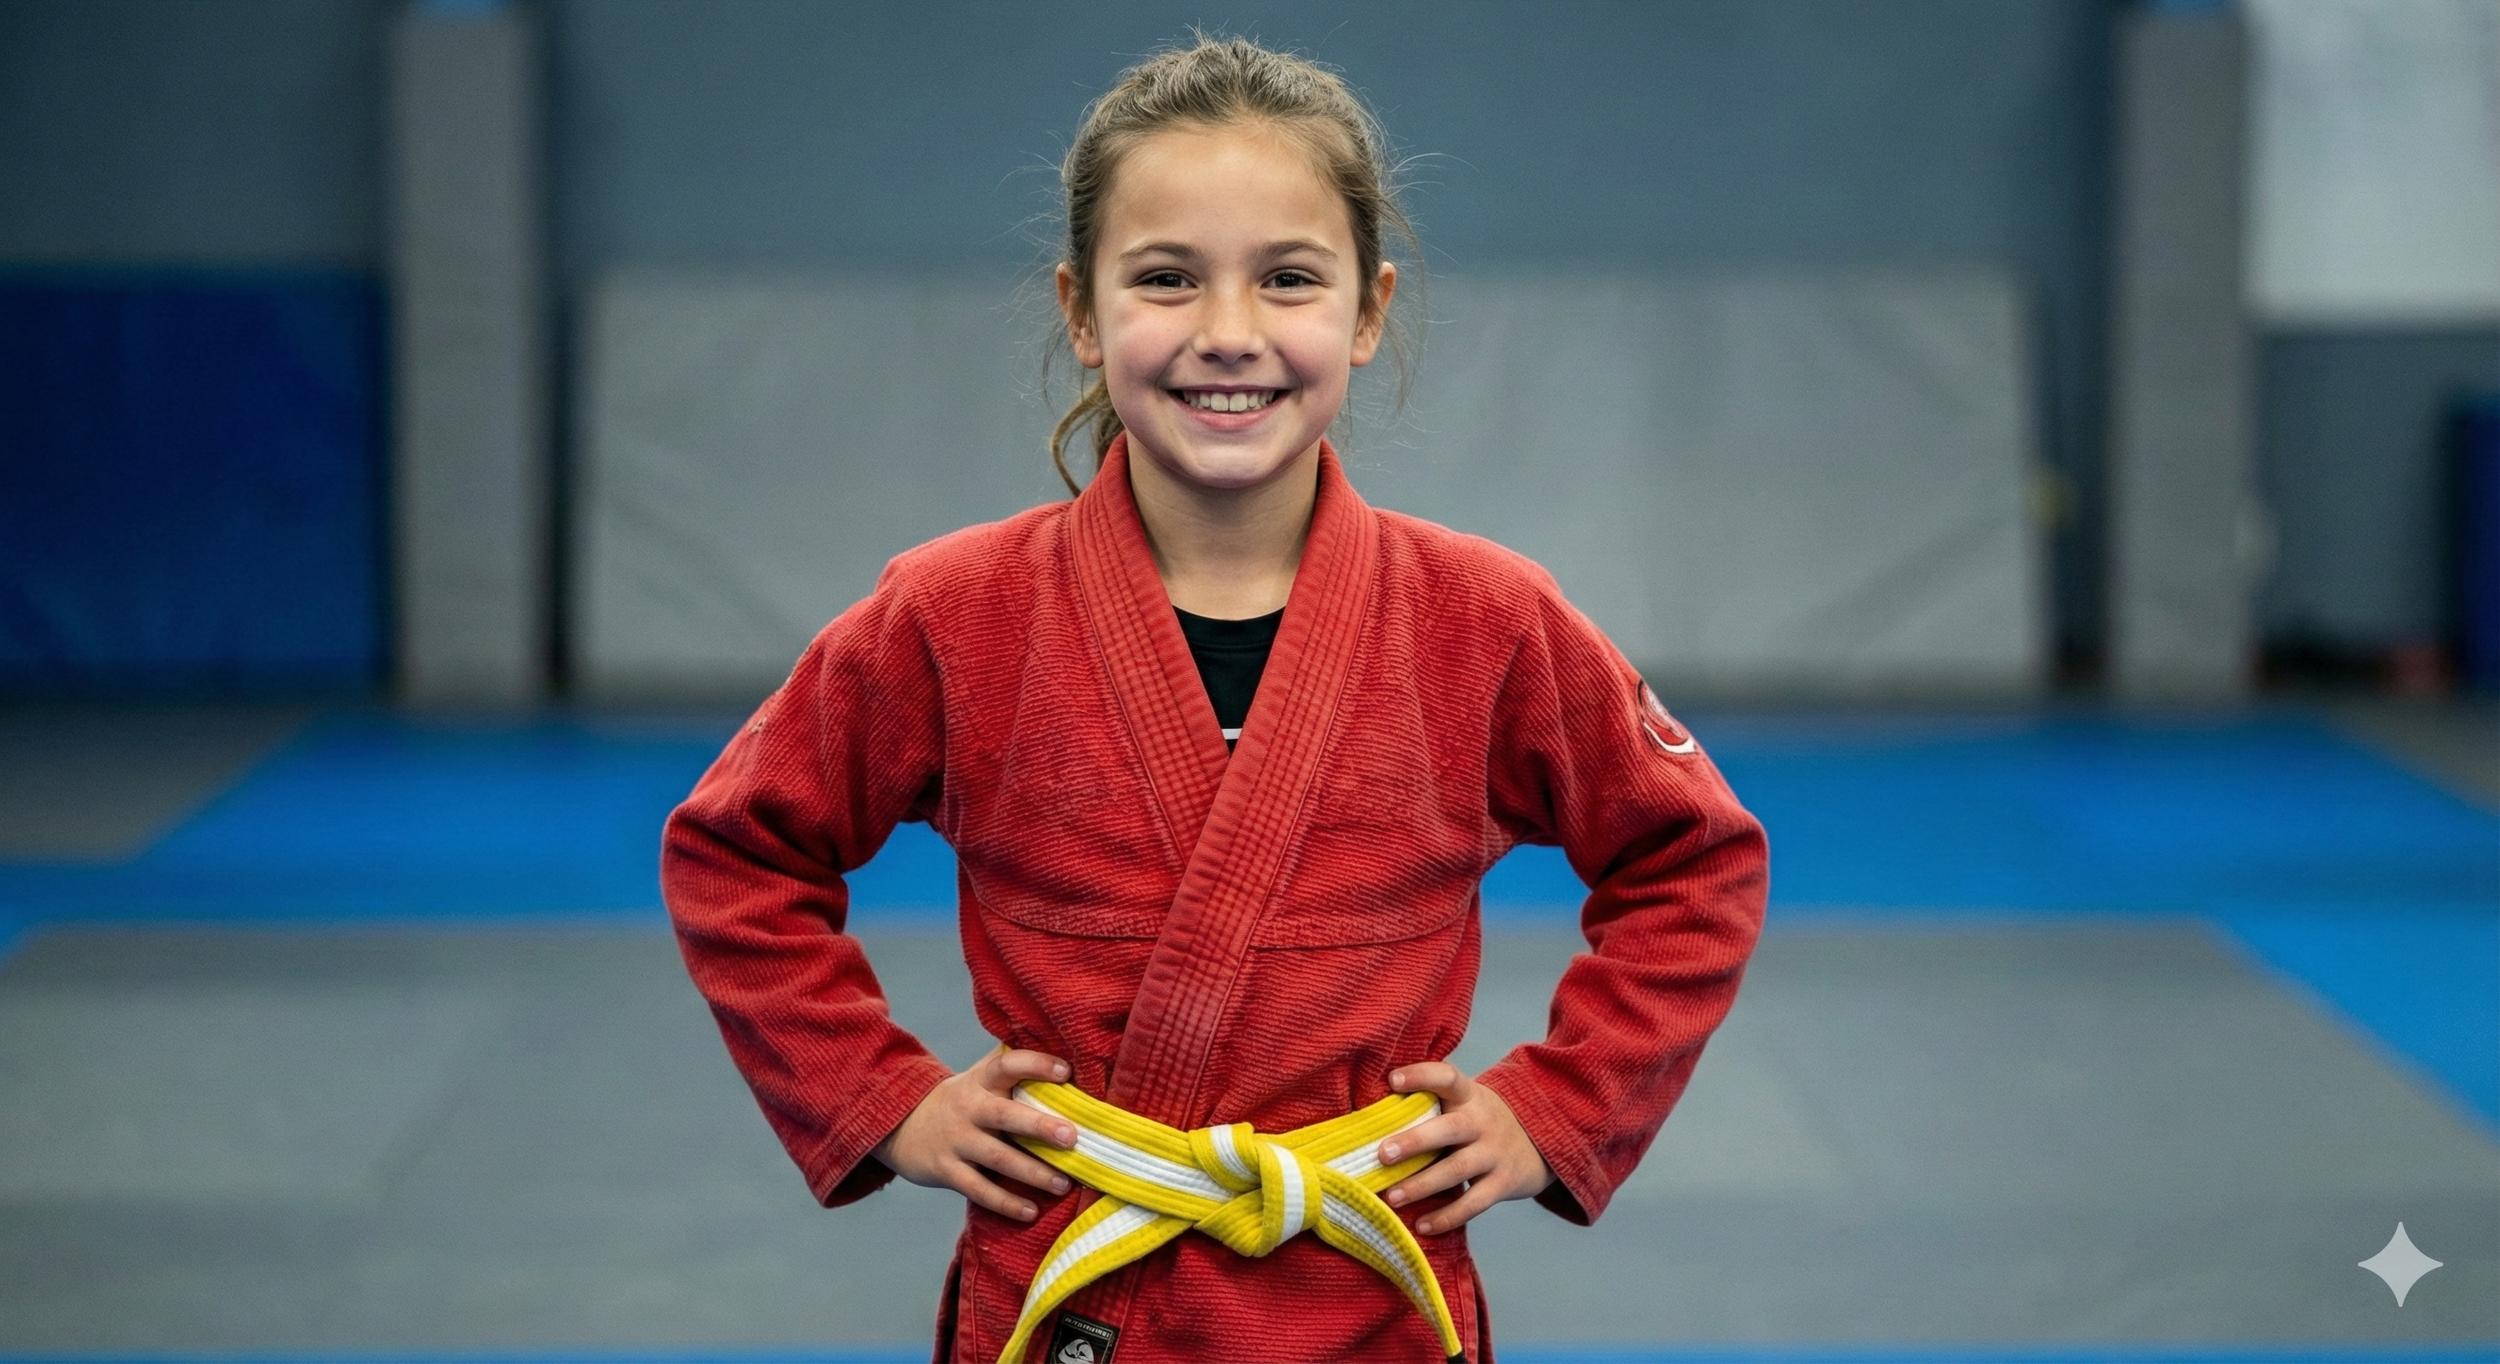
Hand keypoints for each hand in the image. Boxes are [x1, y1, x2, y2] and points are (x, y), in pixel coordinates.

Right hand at [873, 1047, 1079, 1221]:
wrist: (901, 1123)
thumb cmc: (962, 1101)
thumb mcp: (980, 1078)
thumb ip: (1015, 1070)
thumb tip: (1073, 1061)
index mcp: (981, 1081)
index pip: (1008, 1065)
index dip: (1036, 1065)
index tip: (1066, 1072)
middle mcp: (969, 1108)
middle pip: (1005, 1115)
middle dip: (1039, 1126)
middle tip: (1072, 1136)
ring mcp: (957, 1140)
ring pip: (997, 1157)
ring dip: (1032, 1172)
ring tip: (1064, 1184)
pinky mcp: (947, 1170)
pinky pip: (979, 1189)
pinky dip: (1005, 1203)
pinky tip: (1031, 1211)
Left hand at [1376, 1062, 1553, 1234]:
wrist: (1540, 1143)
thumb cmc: (1481, 1122)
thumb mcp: (1466, 1102)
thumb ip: (1432, 1103)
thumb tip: (1372, 1115)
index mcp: (1469, 1096)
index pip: (1447, 1078)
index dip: (1421, 1076)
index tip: (1392, 1080)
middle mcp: (1482, 1122)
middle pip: (1450, 1129)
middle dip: (1415, 1141)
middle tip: (1383, 1153)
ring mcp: (1495, 1153)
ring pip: (1458, 1169)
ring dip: (1423, 1184)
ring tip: (1393, 1196)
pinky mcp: (1503, 1184)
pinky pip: (1473, 1203)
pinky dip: (1447, 1217)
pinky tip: (1422, 1226)